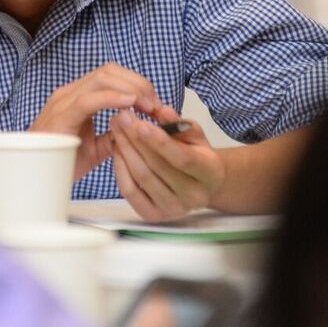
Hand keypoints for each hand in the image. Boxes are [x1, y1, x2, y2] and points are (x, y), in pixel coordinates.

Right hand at [29, 63, 159, 179]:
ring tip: (148, 107)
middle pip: (109, 70)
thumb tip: (136, 129)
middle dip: (138, 83)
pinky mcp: (60, 117)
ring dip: (131, 89)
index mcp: (77, 96)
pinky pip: (88, 99)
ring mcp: (63, 102)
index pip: (111, 74)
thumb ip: (114, 135)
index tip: (155, 104)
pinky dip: (112, 98)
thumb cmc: (59, 161)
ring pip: (101, 78)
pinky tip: (129, 106)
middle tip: (156, 106)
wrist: (32, 176)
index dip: (137, 83)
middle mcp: (69, 93)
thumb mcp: (95, 148)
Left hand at [111, 108, 225, 221]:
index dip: (160, 142)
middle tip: (121, 117)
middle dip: (136, 140)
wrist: (198, 183)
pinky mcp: (154, 216)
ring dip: (125, 150)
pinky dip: (120, 168)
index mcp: (211, 173)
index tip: (140, 123)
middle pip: (158, 167)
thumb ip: (178, 122)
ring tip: (116, 128)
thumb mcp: (193, 134)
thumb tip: (160, 110)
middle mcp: (195, 196)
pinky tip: (116, 149)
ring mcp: (174, 209)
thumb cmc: (196, 153)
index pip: (183, 159)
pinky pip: (130, 191)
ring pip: (142, 177)